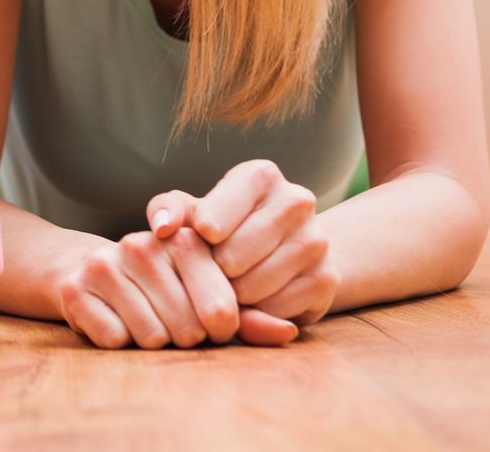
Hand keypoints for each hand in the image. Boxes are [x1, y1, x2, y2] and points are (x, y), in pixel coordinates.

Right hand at [56, 226, 246, 348]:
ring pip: (152, 337)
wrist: (91, 272)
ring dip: (153, 341)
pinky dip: (119, 341)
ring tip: (146, 319)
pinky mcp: (77, 289)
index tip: (211, 321)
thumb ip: (251, 315)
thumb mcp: (209, 295)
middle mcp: (143, 245)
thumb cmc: (166, 288)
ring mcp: (106, 264)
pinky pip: (115, 340)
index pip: (222, 307)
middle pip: (187, 328)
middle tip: (173, 321)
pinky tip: (117, 321)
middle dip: (186, 337)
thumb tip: (288, 332)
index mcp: (184, 239)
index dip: (221, 328)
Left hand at [149, 159, 338, 332]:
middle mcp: (295, 201)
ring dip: (235, 296)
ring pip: (253, 287)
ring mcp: (316, 240)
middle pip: (231, 258)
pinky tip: (257, 299)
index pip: (210, 220)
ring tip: (234, 284)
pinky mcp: (327, 278)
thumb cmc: (226, 228)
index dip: (199, 241)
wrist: (285, 250)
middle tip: (217, 271)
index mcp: (259, 175)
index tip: (203, 240)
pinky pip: (276, 311)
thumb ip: (168, 210)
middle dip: (215, 273)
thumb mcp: (194, 212)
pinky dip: (258, 313)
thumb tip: (162, 227)